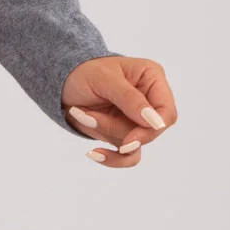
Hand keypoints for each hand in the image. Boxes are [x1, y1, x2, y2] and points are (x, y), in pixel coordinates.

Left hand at [60, 55, 176, 166]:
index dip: (152, 128)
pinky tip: (93, 153)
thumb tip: (154, 121)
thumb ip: (130, 99)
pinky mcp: (124, 134)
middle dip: (118, 128)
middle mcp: (149, 100)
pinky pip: (127, 157)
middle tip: (90, 116)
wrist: (63, 83)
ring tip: (82, 114)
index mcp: (152, 79)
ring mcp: (138, 120)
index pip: (166, 112)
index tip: (130, 139)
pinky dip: (111, 157)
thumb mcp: (105, 79)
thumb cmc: (84, 72)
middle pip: (150, 133)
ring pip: (135, 145)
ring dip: (106, 133)